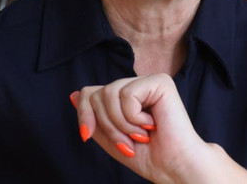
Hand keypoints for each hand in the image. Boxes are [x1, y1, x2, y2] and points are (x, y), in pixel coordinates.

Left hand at [70, 74, 216, 182]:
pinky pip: (127, 95)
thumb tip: (74, 95)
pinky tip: (152, 124)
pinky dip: (134, 117)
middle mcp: (136, 85)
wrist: (172, 166)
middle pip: (97, 94)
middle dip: (106, 125)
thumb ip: (92, 117)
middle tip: (127, 141)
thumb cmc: (146, 155)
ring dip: (121, 124)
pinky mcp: (160, 82)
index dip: (84, 114)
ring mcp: (148, 81)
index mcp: (125, 96)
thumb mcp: (108, 138)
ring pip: (109, 93)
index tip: (88, 135)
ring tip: (140, 135)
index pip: (90, 92)